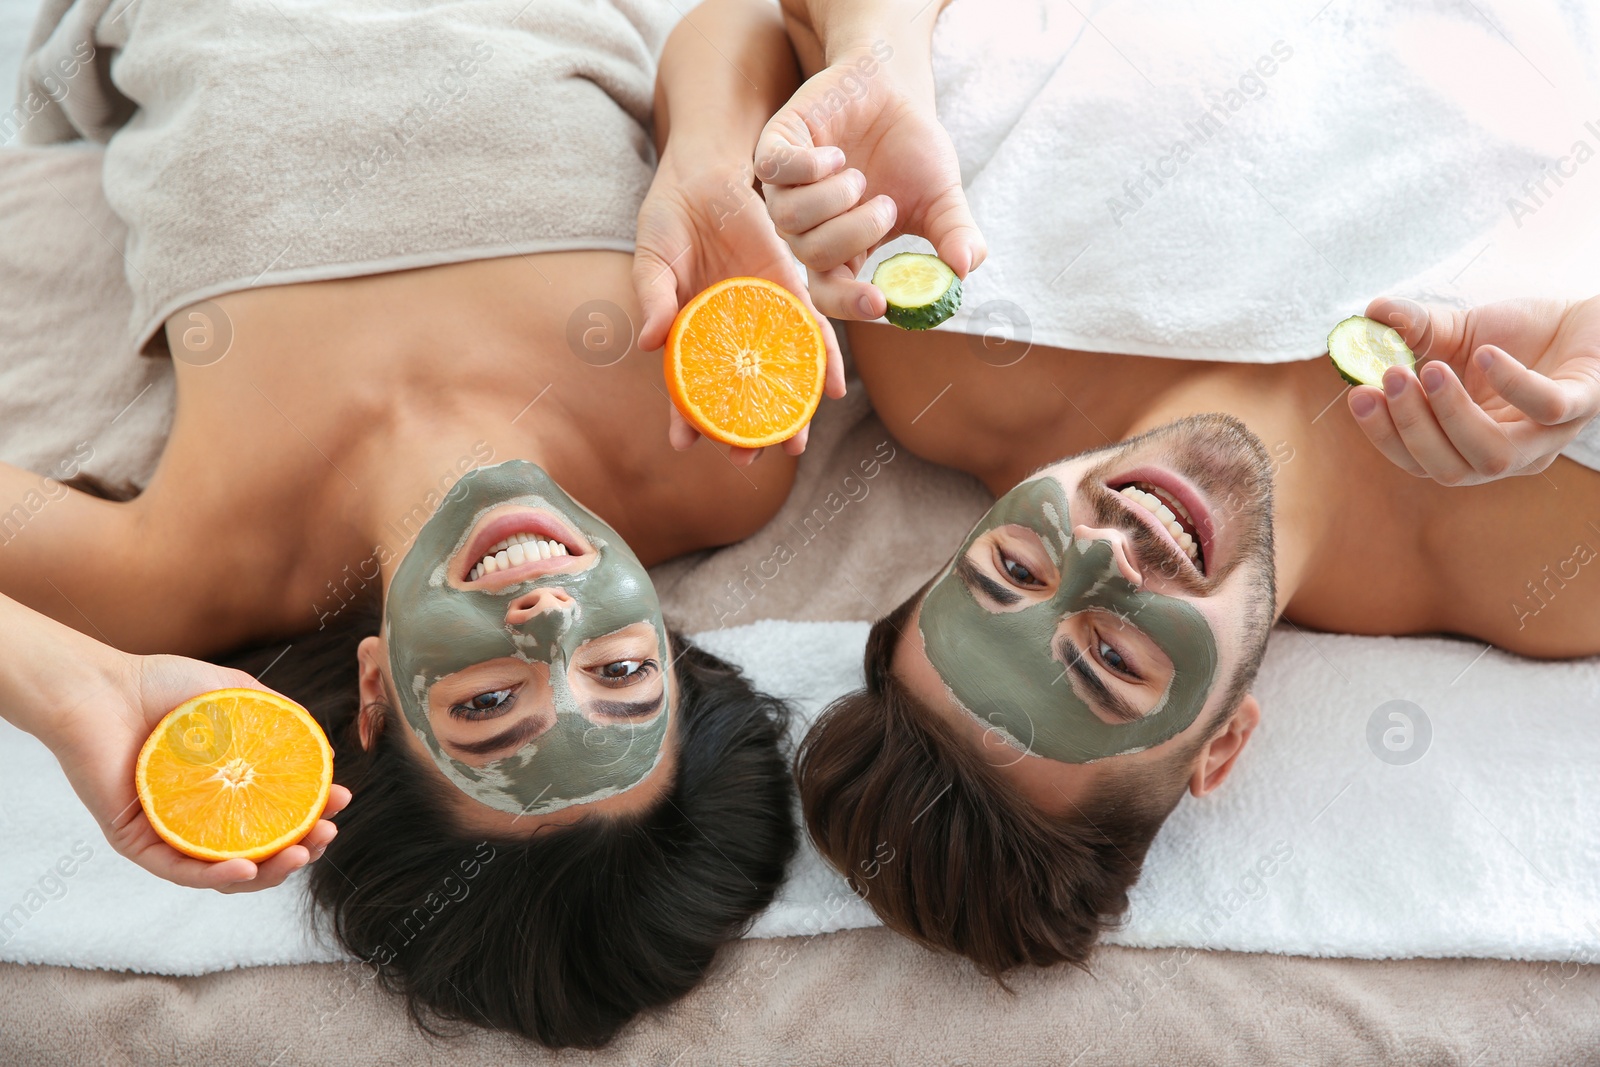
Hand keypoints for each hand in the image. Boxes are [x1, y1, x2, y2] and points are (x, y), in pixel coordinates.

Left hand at [47, 653, 349, 892]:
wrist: (97, 687)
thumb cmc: (157, 685)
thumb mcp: (234, 692)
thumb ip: (276, 717)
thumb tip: (324, 750)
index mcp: (222, 786)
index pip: (275, 812)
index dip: (313, 814)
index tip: (341, 801)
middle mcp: (198, 815)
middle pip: (258, 850)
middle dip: (301, 851)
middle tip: (326, 835)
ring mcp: (168, 831)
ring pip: (223, 872)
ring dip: (270, 873)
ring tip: (301, 856)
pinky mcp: (137, 842)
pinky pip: (180, 871)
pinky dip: (217, 876)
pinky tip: (249, 868)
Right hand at [634, 147, 844, 466]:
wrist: (707, 174)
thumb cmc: (671, 220)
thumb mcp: (653, 258)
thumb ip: (652, 297)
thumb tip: (650, 340)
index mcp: (690, 334)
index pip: (686, 387)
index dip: (684, 417)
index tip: (682, 445)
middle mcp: (728, 334)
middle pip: (739, 392)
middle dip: (743, 430)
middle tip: (747, 461)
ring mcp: (760, 317)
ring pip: (777, 374)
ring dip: (788, 411)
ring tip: (794, 444)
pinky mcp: (790, 291)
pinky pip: (810, 331)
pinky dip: (824, 359)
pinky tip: (833, 390)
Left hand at [755, 44, 984, 320]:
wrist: (892, 92)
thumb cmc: (912, 151)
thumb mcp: (943, 198)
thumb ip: (956, 235)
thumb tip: (965, 268)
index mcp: (842, 252)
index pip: (830, 295)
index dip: (849, 304)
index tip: (880, 301)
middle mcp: (807, 228)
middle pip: (814, 257)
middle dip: (857, 232)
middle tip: (886, 204)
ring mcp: (785, 191)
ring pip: (790, 219)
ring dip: (834, 200)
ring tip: (859, 176)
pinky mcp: (774, 151)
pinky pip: (774, 172)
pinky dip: (810, 167)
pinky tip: (837, 156)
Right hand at [1348, 296, 1599, 484]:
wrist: (1582, 318)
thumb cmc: (1516, 337)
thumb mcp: (1454, 332)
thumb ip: (1411, 329)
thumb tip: (1370, 313)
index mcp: (1469, 446)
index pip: (1420, 462)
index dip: (1386, 436)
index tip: (1359, 395)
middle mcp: (1507, 454)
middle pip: (1451, 470)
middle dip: (1413, 427)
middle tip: (1391, 377)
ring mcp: (1548, 436)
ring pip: (1493, 457)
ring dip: (1452, 416)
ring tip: (1430, 369)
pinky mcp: (1586, 402)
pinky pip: (1548, 409)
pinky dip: (1513, 385)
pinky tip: (1487, 353)